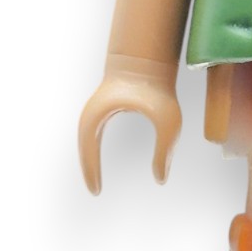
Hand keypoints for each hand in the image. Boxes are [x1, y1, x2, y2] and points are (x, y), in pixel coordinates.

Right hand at [78, 53, 181, 191]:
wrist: (147, 58)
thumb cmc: (158, 88)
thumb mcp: (168, 121)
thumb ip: (165, 150)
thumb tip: (161, 179)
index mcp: (99, 117)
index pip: (88, 151)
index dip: (91, 173)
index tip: (97, 192)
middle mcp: (91, 114)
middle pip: (83, 148)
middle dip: (88, 170)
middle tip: (95, 191)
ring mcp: (95, 110)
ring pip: (86, 142)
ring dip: (89, 161)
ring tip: (95, 182)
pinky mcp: (102, 109)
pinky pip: (92, 136)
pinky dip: (93, 151)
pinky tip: (100, 164)